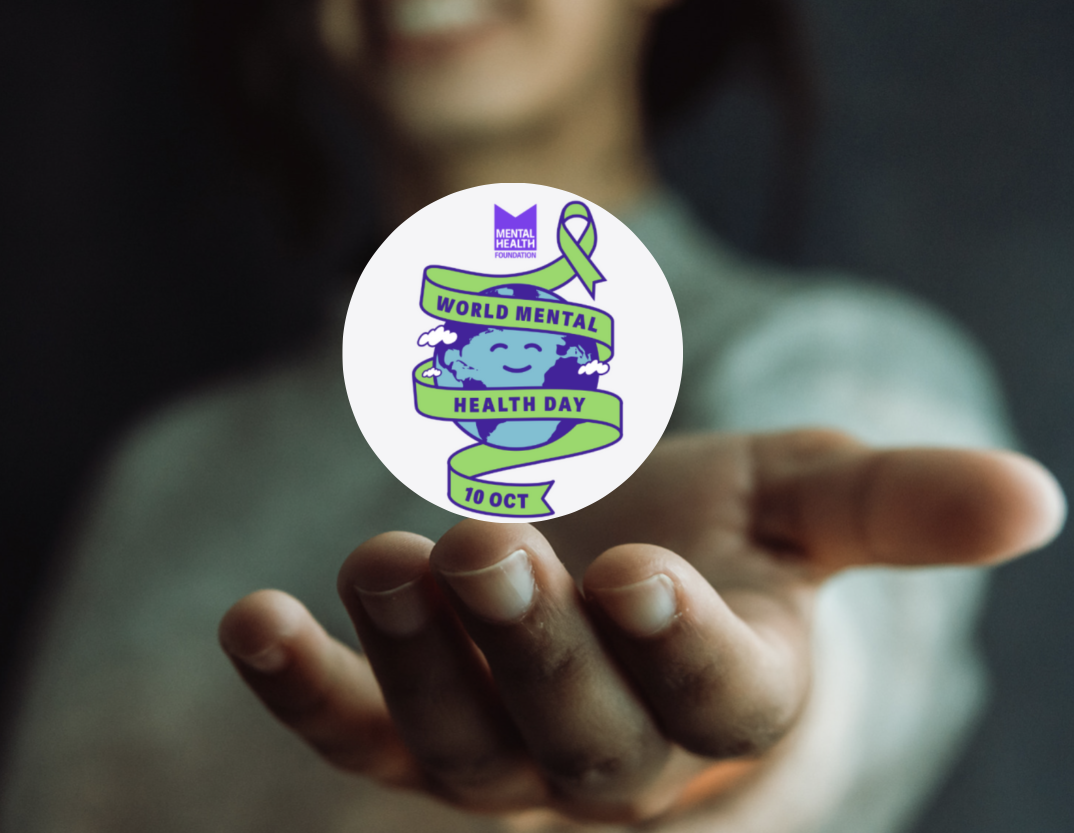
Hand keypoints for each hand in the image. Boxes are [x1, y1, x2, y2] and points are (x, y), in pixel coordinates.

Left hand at [218, 430, 1063, 828]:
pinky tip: (253, 618)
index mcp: (732, 694)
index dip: (680, 644)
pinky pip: (355, 730)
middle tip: (488, 547)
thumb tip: (1040, 498)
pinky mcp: (414, 724)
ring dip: (412, 659)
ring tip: (384, 561)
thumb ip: (903, 506)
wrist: (622, 562)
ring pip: (458, 744)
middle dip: (531, 649)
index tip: (642, 569)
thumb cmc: (724, 530)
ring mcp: (509, 750)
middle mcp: (621, 752)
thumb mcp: (805, 496)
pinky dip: (302, 685)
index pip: (717, 697)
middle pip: (579, 736)